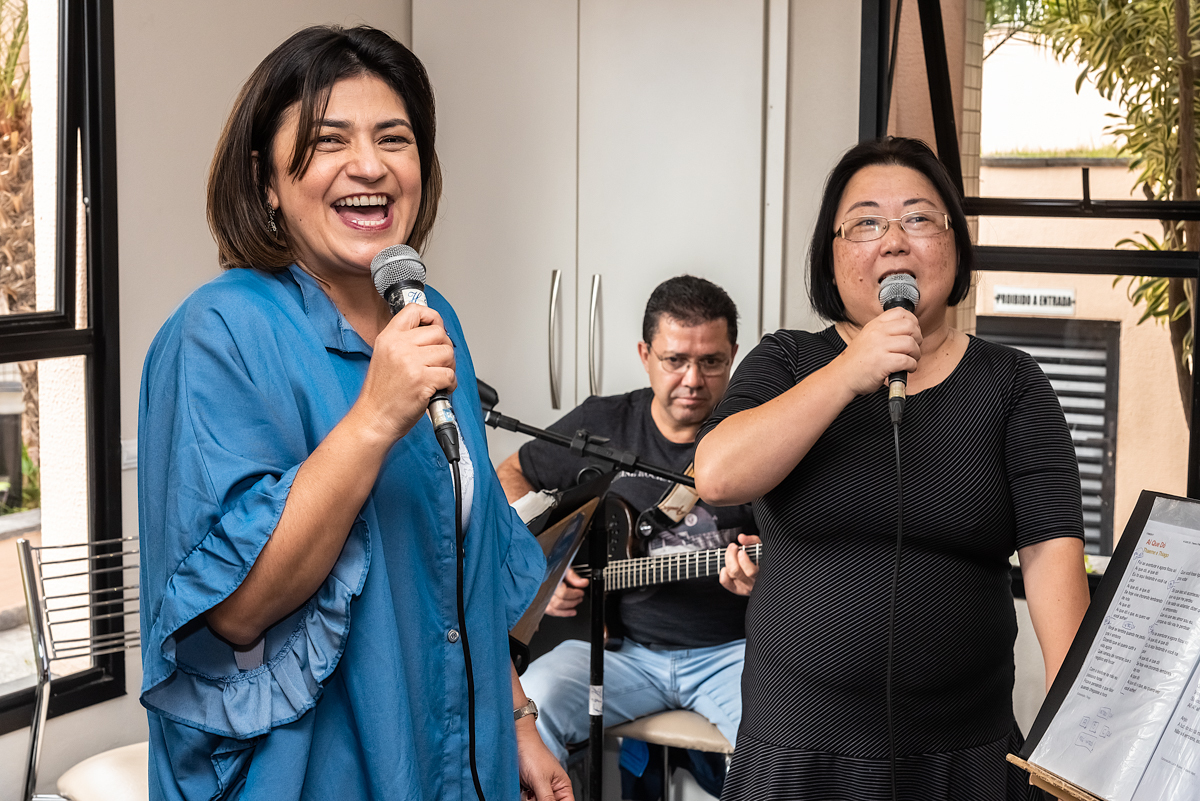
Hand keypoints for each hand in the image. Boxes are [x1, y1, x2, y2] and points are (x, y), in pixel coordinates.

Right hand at [353, 304, 456, 443]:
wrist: (373, 419)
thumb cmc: (381, 394)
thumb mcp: (384, 357)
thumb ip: (404, 342)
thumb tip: (434, 332)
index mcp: (388, 338)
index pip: (415, 310)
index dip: (432, 317)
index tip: (436, 328)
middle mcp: (398, 346)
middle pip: (439, 333)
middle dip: (445, 349)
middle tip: (438, 364)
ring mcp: (410, 362)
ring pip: (448, 353)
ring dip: (449, 367)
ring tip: (437, 377)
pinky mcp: (422, 380)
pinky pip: (450, 374)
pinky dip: (449, 384)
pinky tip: (438, 389)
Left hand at [516, 716, 573, 800]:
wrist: (515, 742)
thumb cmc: (532, 752)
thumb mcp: (541, 780)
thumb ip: (547, 799)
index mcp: (563, 786)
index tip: (545, 800)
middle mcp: (553, 789)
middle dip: (541, 800)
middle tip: (535, 794)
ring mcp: (540, 789)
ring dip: (531, 799)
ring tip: (529, 790)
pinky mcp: (529, 789)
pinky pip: (529, 799)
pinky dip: (525, 797)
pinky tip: (524, 790)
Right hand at [545, 568, 587, 616]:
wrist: (545, 570)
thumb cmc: (553, 569)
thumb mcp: (564, 569)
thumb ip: (573, 577)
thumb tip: (584, 583)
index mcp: (550, 581)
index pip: (562, 593)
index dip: (574, 594)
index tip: (581, 592)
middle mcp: (544, 591)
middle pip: (559, 602)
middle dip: (573, 601)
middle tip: (580, 596)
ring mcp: (542, 598)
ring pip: (555, 608)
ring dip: (568, 608)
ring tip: (576, 602)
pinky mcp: (543, 603)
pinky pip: (551, 611)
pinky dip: (562, 613)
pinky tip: (571, 612)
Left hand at [720, 533, 760, 595]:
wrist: (767, 570)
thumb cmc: (764, 557)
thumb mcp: (761, 547)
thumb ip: (752, 540)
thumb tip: (741, 538)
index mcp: (763, 573)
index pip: (750, 571)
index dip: (743, 560)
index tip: (741, 550)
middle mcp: (753, 582)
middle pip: (736, 571)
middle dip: (731, 555)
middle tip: (733, 546)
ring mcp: (744, 587)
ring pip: (730, 573)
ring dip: (728, 560)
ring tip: (731, 551)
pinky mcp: (737, 589)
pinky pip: (725, 581)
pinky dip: (723, 572)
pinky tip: (728, 566)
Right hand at [832, 306, 921, 396]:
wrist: (842, 376)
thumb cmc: (857, 361)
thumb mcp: (868, 338)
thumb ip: (885, 331)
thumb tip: (909, 331)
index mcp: (874, 325)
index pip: (900, 312)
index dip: (912, 322)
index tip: (912, 333)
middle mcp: (877, 333)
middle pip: (910, 326)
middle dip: (918, 338)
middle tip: (913, 348)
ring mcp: (879, 347)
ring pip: (911, 343)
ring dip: (916, 354)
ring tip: (911, 360)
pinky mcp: (883, 362)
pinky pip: (907, 360)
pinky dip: (912, 366)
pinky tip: (906, 369)